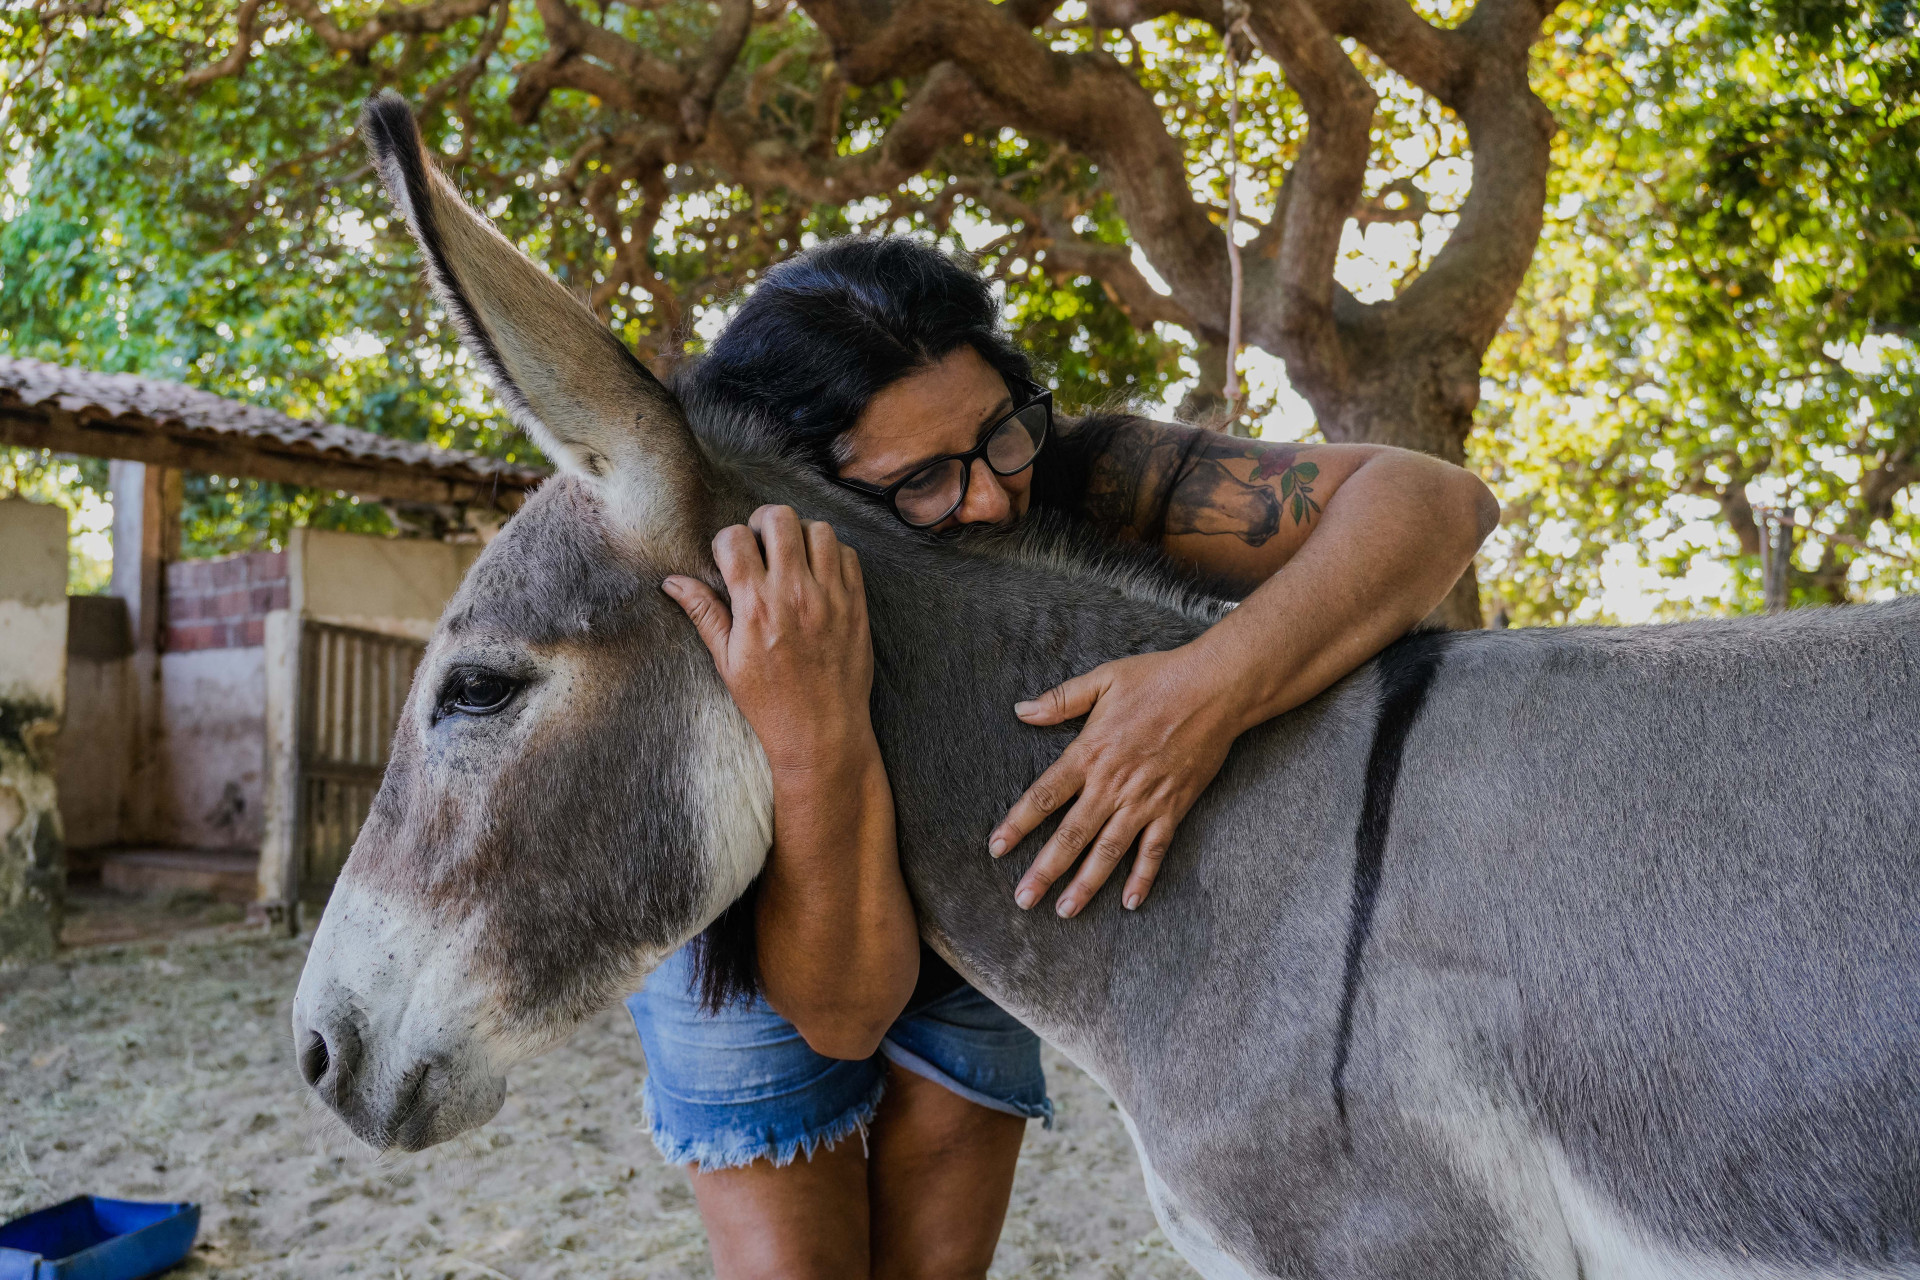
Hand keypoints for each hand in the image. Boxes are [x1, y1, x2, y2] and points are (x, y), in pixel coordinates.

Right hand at [664, 505, 874, 773]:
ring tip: (791, 556)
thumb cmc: (770, 701)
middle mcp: (795, 594)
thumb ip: (704, 613)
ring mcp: (830, 596)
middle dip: (763, 522)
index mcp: (756, 607)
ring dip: (800, 534)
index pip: (736, 539)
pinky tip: (819, 573)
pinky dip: (832, 553)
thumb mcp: (727, 661)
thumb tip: (672, 582)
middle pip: (780, 519)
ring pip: (819, 529)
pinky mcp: (856, 604)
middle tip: (761, 543)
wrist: (822, 731)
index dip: (727, 541)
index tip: (730, 557)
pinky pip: (848, 554)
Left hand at [988, 646, 1240, 916]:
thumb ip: (1060, 700)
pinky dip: (1143, 877)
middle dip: (1045, 870)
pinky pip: (1155, 850)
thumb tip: (1020, 710)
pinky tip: (1130, 902)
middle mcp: (1112, 784)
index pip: (1044, 796)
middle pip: (1071, 835)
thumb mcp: (1103, 680)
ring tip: (1064, 911)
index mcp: (1089, 753)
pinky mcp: (1173, 807)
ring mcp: (1144, 800)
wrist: (1214, 689)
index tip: (996, 848)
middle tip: (1023, 898)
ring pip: (1108, 851)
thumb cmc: (1158, 679)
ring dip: (1086, 884)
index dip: (1018, 824)